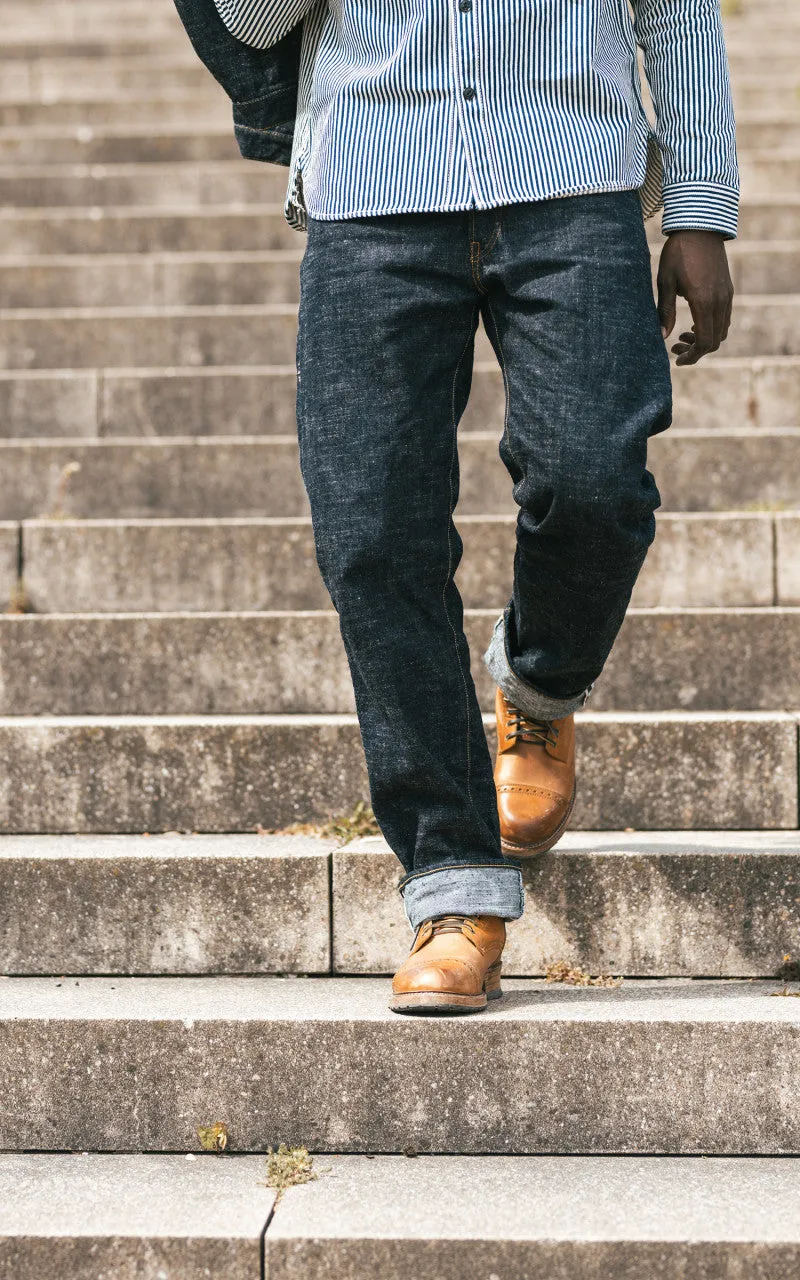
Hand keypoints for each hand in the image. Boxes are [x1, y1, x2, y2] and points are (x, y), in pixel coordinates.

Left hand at [657, 230, 733, 365]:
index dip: (692, 356)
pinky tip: (694, 323)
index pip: (704, 342)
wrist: (700, 226)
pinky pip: (724, 318)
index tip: (676, 359)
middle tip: (675, 349)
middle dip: (696, 351)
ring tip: (682, 336)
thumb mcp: (665, 282)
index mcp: (704, 301)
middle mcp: (720, 301)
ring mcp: (727, 295)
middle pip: (715, 341)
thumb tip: (662, 337)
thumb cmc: (678, 253)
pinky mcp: (728, 290)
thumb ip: (664, 312)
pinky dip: (711, 327)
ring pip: (721, 331)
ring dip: (704, 339)